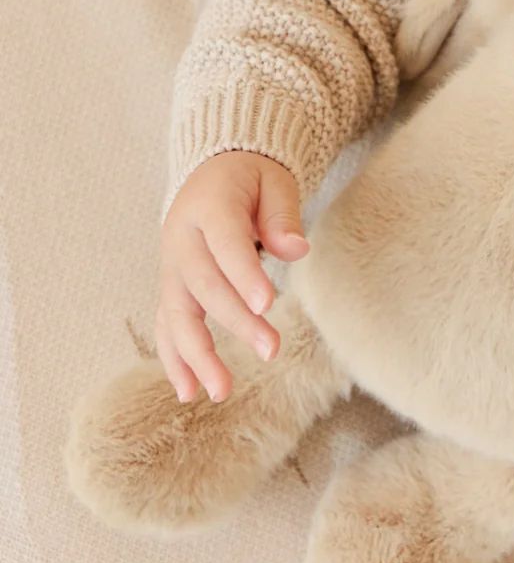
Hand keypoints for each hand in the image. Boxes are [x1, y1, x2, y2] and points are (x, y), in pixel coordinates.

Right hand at [156, 150, 307, 404]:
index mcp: (209, 205)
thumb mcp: (274, 180)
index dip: (244, 274)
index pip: (225, 242)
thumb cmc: (250, 177)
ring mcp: (171, 265)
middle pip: (204, 284)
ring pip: (176, 313)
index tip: (267, 305)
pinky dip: (174, 359)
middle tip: (270, 350)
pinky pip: (166, 325)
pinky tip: (190, 391)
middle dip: (234, 321)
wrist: (212, 171)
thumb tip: (297, 249)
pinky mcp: (171, 286)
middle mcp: (181, 238)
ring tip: (222, 391)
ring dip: (196, 355)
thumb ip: (283, 214)